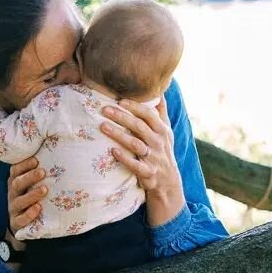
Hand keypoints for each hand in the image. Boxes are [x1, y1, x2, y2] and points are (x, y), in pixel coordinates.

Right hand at [6, 156, 47, 250]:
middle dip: (29, 177)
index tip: (36, 160)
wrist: (23, 224)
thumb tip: (62, 156)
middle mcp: (13, 194)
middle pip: (16, 184)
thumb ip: (42, 174)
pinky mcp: (16, 222)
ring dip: (31, 195)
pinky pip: (21, 219)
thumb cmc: (33, 198)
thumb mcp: (33, 185)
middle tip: (43, 172)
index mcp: (15, 182)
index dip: (24, 165)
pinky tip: (38, 208)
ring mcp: (14, 209)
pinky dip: (29, 214)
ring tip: (44, 190)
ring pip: (19, 201)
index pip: (15, 171)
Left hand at [100, 97, 184, 226]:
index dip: (134, 107)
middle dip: (122, 117)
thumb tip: (159, 91)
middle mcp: (159, 142)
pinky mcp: (148, 173)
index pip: (148, 114)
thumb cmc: (162, 151)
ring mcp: (154, 158)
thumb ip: (161, 112)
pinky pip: (135, 165)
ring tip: (103, 127)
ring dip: (118, 135)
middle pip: (139, 127)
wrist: (168, 181)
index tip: (119, 100)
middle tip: (104, 110)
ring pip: (135, 144)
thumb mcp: (166, 132)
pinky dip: (124, 158)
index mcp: (162, 130)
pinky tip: (112, 151)